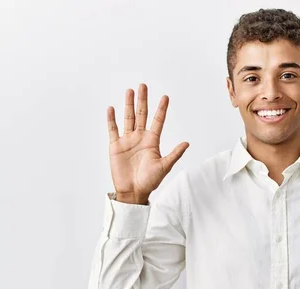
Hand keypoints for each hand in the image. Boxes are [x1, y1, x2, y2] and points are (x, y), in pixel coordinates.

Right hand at [107, 83, 188, 202]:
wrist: (133, 191)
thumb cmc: (150, 181)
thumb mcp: (164, 166)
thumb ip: (174, 154)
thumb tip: (187, 143)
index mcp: (152, 141)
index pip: (158, 121)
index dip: (161, 109)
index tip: (165, 97)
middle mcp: (140, 138)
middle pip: (142, 115)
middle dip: (143, 100)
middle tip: (143, 86)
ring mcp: (127, 141)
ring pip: (128, 118)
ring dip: (128, 105)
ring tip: (130, 91)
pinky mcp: (116, 146)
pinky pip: (113, 130)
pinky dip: (112, 119)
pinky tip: (112, 108)